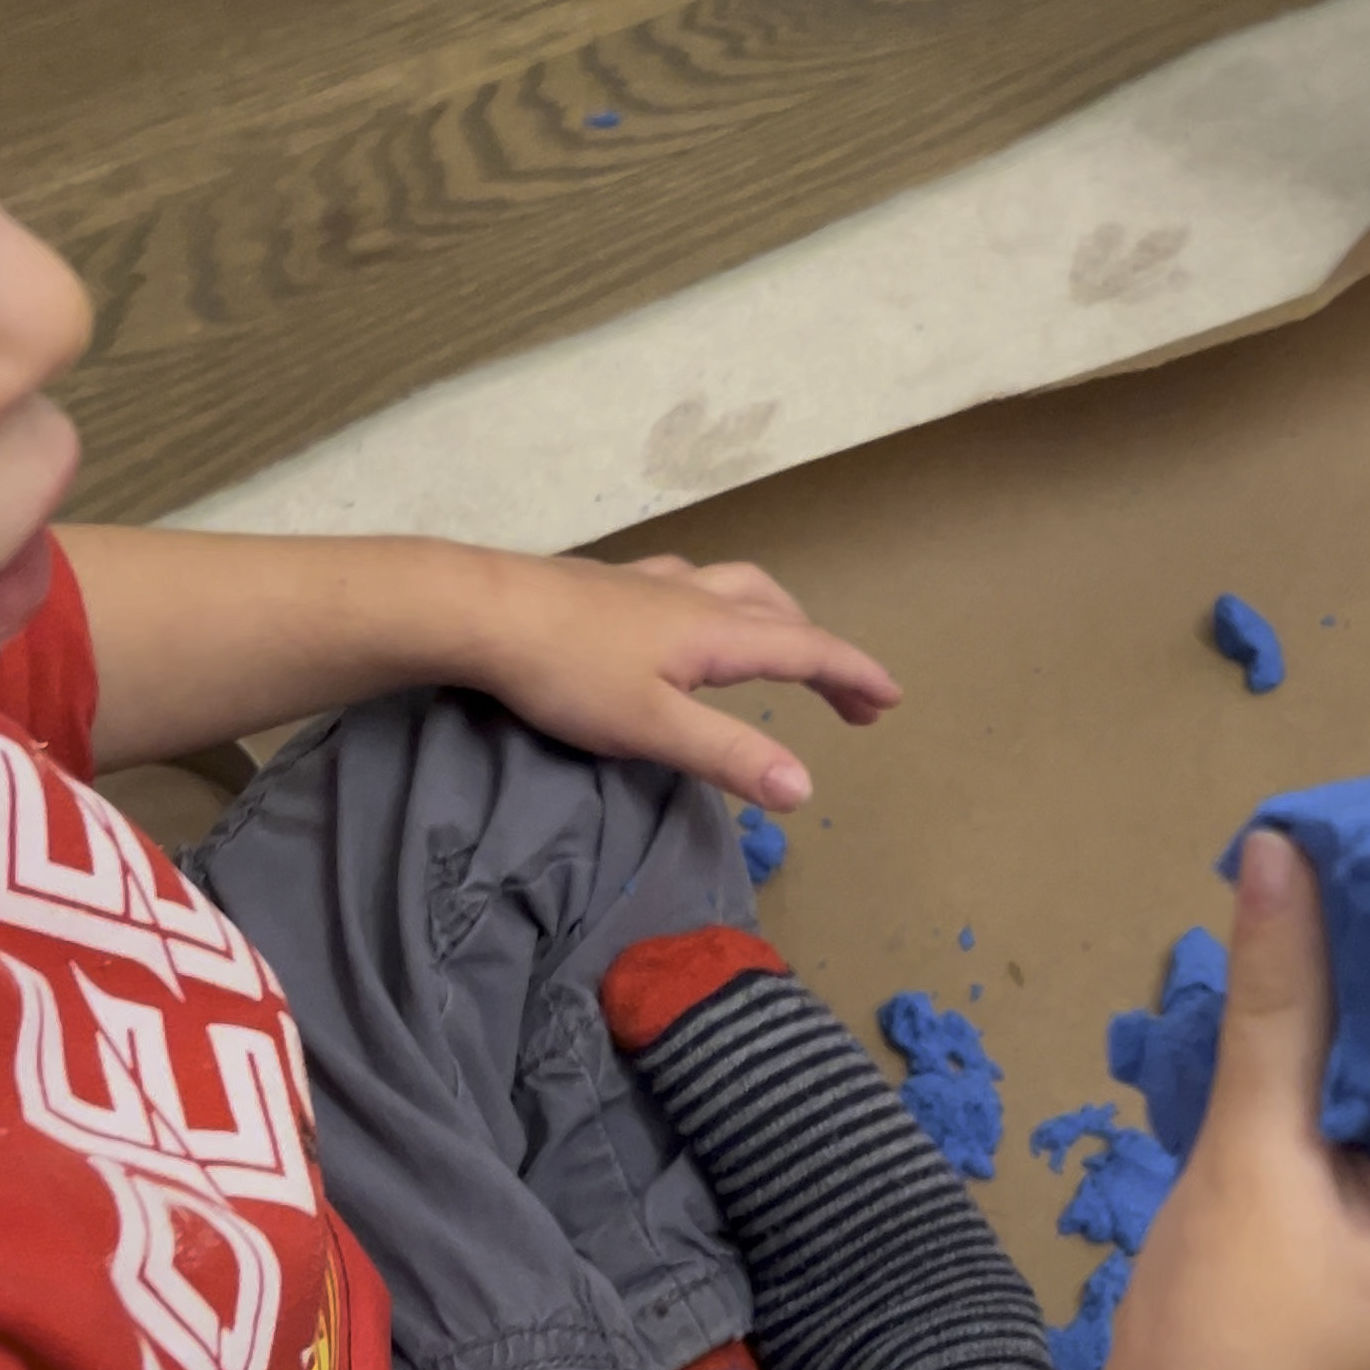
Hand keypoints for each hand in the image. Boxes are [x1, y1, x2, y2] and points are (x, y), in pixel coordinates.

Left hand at [474, 549, 898, 809]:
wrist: (478, 610)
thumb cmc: (566, 672)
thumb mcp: (654, 728)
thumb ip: (729, 756)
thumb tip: (805, 788)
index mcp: (715, 632)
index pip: (806, 650)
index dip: (853, 676)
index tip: (891, 700)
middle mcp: (695, 595)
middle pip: (782, 615)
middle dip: (824, 655)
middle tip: (852, 699)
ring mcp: (652, 582)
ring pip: (738, 587)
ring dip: (780, 618)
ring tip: (786, 646)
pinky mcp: (613, 583)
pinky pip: (692, 581)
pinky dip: (722, 601)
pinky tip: (691, 611)